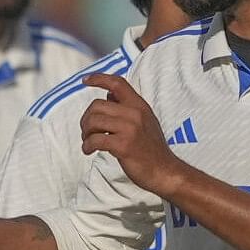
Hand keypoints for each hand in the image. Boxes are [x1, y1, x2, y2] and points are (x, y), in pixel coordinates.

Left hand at [81, 73, 183, 195]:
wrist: (164, 171)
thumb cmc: (151, 149)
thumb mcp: (144, 121)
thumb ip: (127, 107)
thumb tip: (108, 93)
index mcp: (139, 105)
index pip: (118, 83)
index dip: (99, 78)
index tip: (85, 80)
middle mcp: (135, 113)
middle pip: (97, 105)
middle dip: (86, 119)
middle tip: (87, 132)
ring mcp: (130, 129)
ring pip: (94, 121)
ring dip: (85, 133)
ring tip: (88, 142)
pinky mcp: (123, 145)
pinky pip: (96, 139)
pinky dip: (87, 145)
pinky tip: (89, 150)